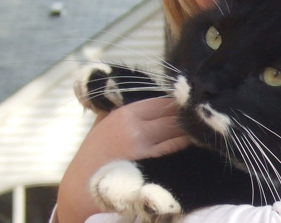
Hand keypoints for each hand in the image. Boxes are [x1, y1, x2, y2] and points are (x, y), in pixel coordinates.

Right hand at [56, 98, 189, 222]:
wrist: (81, 188)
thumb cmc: (93, 155)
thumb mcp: (102, 123)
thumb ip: (120, 106)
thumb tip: (142, 93)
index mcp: (125, 114)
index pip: (162, 102)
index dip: (176, 104)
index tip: (185, 106)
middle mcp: (136, 129)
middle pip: (173, 115)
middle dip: (186, 116)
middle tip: (198, 117)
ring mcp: (145, 149)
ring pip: (179, 132)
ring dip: (190, 130)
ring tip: (199, 128)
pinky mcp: (152, 166)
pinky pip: (176, 149)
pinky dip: (185, 144)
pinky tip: (192, 143)